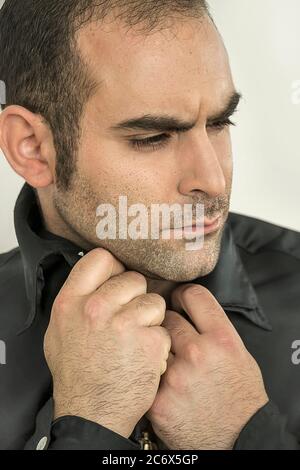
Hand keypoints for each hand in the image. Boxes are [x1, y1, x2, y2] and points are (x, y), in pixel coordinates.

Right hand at [44, 248, 170, 438]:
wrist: (93, 412)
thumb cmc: (77, 373)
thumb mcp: (59, 331)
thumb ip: (77, 299)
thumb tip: (97, 278)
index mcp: (72, 301)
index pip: (101, 258)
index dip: (115, 268)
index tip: (119, 280)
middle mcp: (96, 308)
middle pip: (133, 278)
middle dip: (135, 297)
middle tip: (127, 319)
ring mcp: (124, 323)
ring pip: (154, 301)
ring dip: (150, 318)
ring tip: (136, 339)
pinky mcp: (150, 341)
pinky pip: (165, 327)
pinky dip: (159, 341)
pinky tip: (144, 354)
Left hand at [146, 284, 268, 449]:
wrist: (236, 440)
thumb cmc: (239, 398)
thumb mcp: (240, 355)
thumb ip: (215, 329)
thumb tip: (191, 308)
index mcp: (222, 339)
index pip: (194, 295)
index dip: (183, 294)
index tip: (178, 298)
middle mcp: (199, 353)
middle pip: (168, 318)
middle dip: (169, 324)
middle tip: (173, 336)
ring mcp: (175, 377)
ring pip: (153, 344)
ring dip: (157, 349)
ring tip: (168, 361)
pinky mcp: (158, 399)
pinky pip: (146, 373)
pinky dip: (151, 376)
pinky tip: (161, 383)